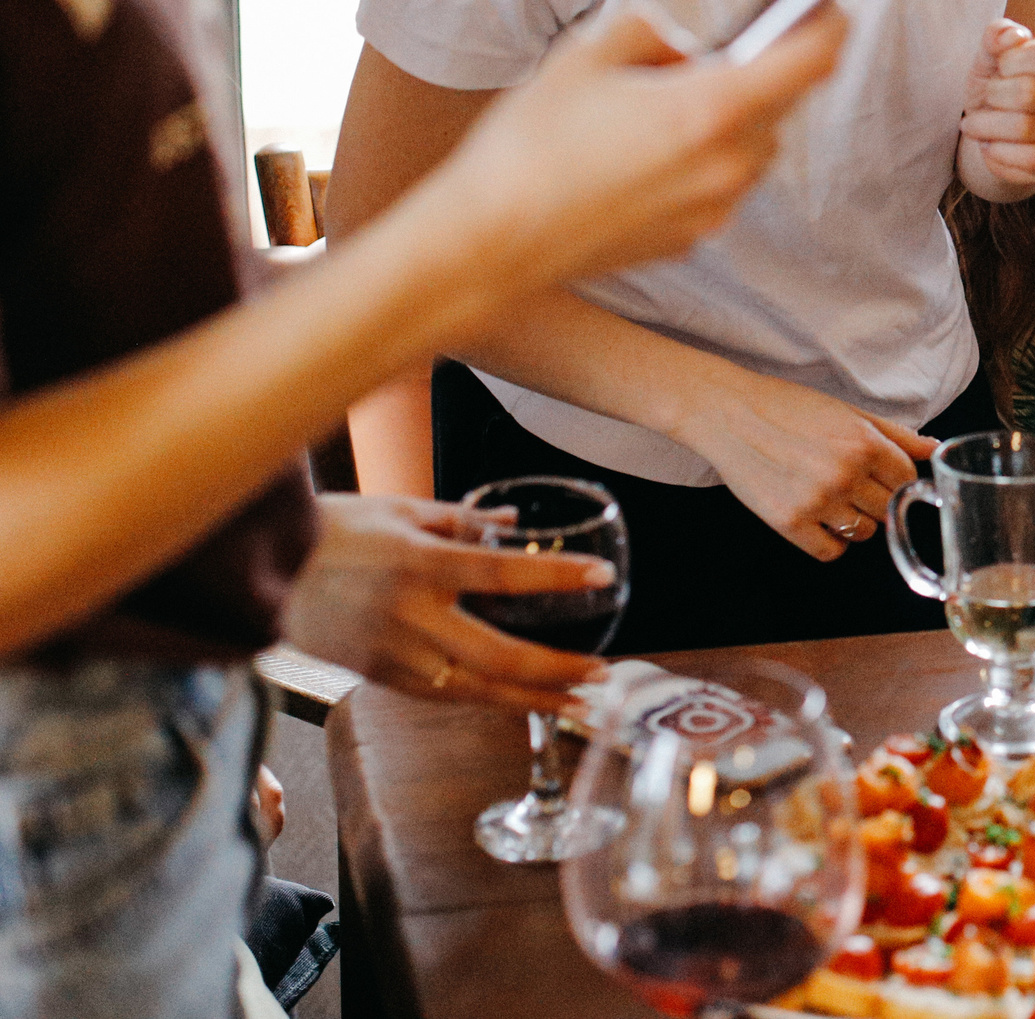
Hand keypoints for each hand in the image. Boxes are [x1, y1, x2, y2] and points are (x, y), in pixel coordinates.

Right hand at [281, 494, 612, 713]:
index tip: (601, 575)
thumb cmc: (329, 531)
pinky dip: (489, 702)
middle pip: (498, 656)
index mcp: (418, 564)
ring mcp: (393, 654)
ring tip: (578, 703)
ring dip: (532, 700)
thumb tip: (513, 523)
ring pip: (476, 691)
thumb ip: (461, 520)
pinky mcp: (380, 677)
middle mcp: (410, 616)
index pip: (501, 573)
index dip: (555, 576)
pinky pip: (445, 697)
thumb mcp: (398, 508)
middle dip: (557, 670)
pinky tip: (523, 702)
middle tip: (601, 673)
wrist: (255, 575)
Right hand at [427, 5, 846, 286]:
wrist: (490, 241)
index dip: (829, 24)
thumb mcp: (586, 53)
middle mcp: (728, 164)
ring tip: (658, 107)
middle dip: (759, 72)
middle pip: (782, 103)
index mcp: (712, 108)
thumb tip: (683, 44)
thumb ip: (651, 31)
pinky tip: (641, 153)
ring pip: (752, 146)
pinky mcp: (692, 238)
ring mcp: (714, 207)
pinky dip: (701, 160)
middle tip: (709, 53)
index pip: (810, 59)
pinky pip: (719, 184)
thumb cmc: (530, 146)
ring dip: (729, 118)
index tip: (830, 4)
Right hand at [674, 366, 931, 558]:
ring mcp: (818, 501)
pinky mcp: (790, 523)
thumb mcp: (847, 412)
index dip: (896, 479)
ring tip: (832, 499)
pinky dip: (830, 541)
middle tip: (852, 484)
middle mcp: (845, 473)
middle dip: (876, 500)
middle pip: (888, 509)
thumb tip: (935, 450)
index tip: (880, 475)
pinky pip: (830, 551)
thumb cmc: (788, 407)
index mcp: (864, 442)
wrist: (729, 414)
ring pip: (863, 533)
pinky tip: (819, 520)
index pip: (906, 479)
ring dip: (855, 522)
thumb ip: (896, 434)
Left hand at [959, 19, 1034, 196]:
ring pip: (1024, 128)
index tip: (1000, 69)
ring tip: (976, 126)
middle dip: (992, 97)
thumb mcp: (988, 58)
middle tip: (983, 101)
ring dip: (986, 128)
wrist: (994, 133)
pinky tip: (992, 148)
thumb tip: (1012, 35)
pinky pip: (1030, 159)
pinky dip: (999, 154)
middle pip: (1029, 93)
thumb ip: (995, 37)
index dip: (1010, 62)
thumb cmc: (995, 88)